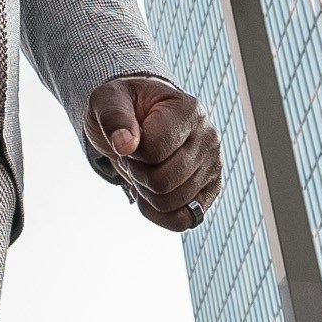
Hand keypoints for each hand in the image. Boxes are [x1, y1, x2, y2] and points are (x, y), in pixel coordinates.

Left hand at [84, 74, 219, 231]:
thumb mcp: (108, 100)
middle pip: (163, 182)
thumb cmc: (126, 106)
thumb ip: (114, 117)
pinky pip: (183, 221)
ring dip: (146, 192)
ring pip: (171, 204)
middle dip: (137, 174)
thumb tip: (125, 145)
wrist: (140, 117)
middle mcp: (209, 137)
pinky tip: (149, 194)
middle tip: (135, 157)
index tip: (130, 137)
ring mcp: (213, 165)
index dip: (131, 151)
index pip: (153, 150)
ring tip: (146, 169)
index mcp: (188, 110)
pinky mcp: (210, 189)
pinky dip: (158, 214)